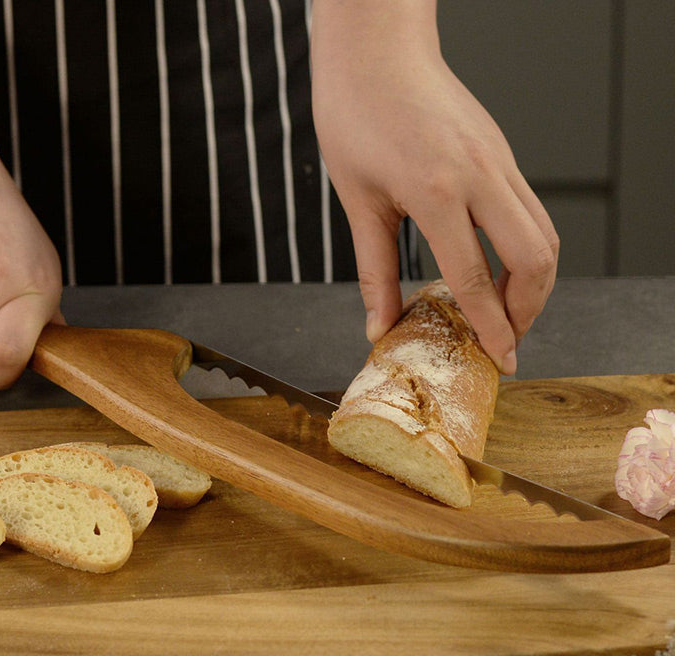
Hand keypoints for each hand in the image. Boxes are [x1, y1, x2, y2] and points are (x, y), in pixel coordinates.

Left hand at [311, 0, 557, 373]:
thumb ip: (374, 272)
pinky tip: (497, 268)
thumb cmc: (355, 115)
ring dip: (534, 282)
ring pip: (546, 234)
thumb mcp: (358, 202)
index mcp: (436, 190)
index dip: (491, 327)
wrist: (375, 49)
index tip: (501, 360)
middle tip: (505, 338)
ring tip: (504, 312)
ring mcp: (499, 160)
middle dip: (528, 310)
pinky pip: (533, 210)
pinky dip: (527, 250)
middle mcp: (480, 174)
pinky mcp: (503, 153)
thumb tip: (379, 326)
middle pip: (535, 259)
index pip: (474, 278)